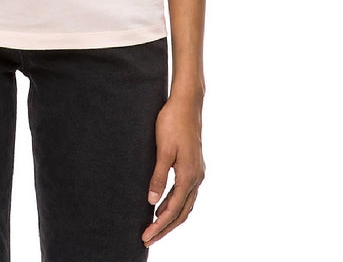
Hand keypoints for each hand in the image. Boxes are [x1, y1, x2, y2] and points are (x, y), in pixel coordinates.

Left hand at [141, 92, 204, 247]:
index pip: (173, 210)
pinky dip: (175, 204)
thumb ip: (158, 176)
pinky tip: (163, 204)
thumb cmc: (172, 122)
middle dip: (165, 228)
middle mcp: (197, 178)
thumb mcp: (162, 150)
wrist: (187, 103)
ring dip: (170, 218)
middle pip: (181, 213)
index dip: (159, 226)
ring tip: (154, 227)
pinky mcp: (194, 165)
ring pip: (185, 204)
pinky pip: (186, 193)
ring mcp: (197, 172)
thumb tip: (152, 202)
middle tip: (148, 239)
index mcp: (189, 176)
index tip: (145, 236)